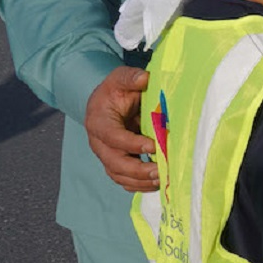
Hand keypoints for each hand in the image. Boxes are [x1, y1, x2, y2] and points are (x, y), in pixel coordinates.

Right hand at [85, 66, 157, 191]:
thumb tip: (144, 78)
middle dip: (138, 170)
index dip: (132, 144)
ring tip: (164, 179)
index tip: (153, 145)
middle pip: (115, 163)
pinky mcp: (115, 163)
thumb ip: (131, 77)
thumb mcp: (121, 78)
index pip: (113, 137)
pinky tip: (158, 183)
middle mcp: (99, 143)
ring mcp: (106, 156)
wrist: (107, 102)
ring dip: (141, 181)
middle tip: (160, 171)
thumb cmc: (116, 90)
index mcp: (98, 122)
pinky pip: (125, 180)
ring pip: (119, 175)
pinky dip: (140, 185)